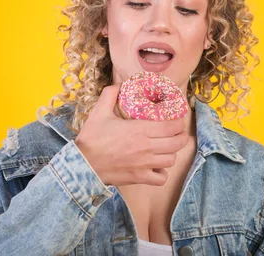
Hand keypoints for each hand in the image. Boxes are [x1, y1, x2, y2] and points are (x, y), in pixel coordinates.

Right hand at [74, 84, 189, 185]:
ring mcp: (144, 164)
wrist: (82, 164)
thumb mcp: (99, 112)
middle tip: (178, 133)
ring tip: (167, 148)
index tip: (177, 120)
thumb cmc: (91, 138)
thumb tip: (120, 84)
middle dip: (181, 137)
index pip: (171, 126)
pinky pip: (161, 179)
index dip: (178, 123)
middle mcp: (146, 147)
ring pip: (171, 160)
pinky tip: (157, 167)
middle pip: (177, 143)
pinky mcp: (139, 178)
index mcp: (139, 129)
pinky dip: (162, 173)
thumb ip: (110, 95)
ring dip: (172, 153)